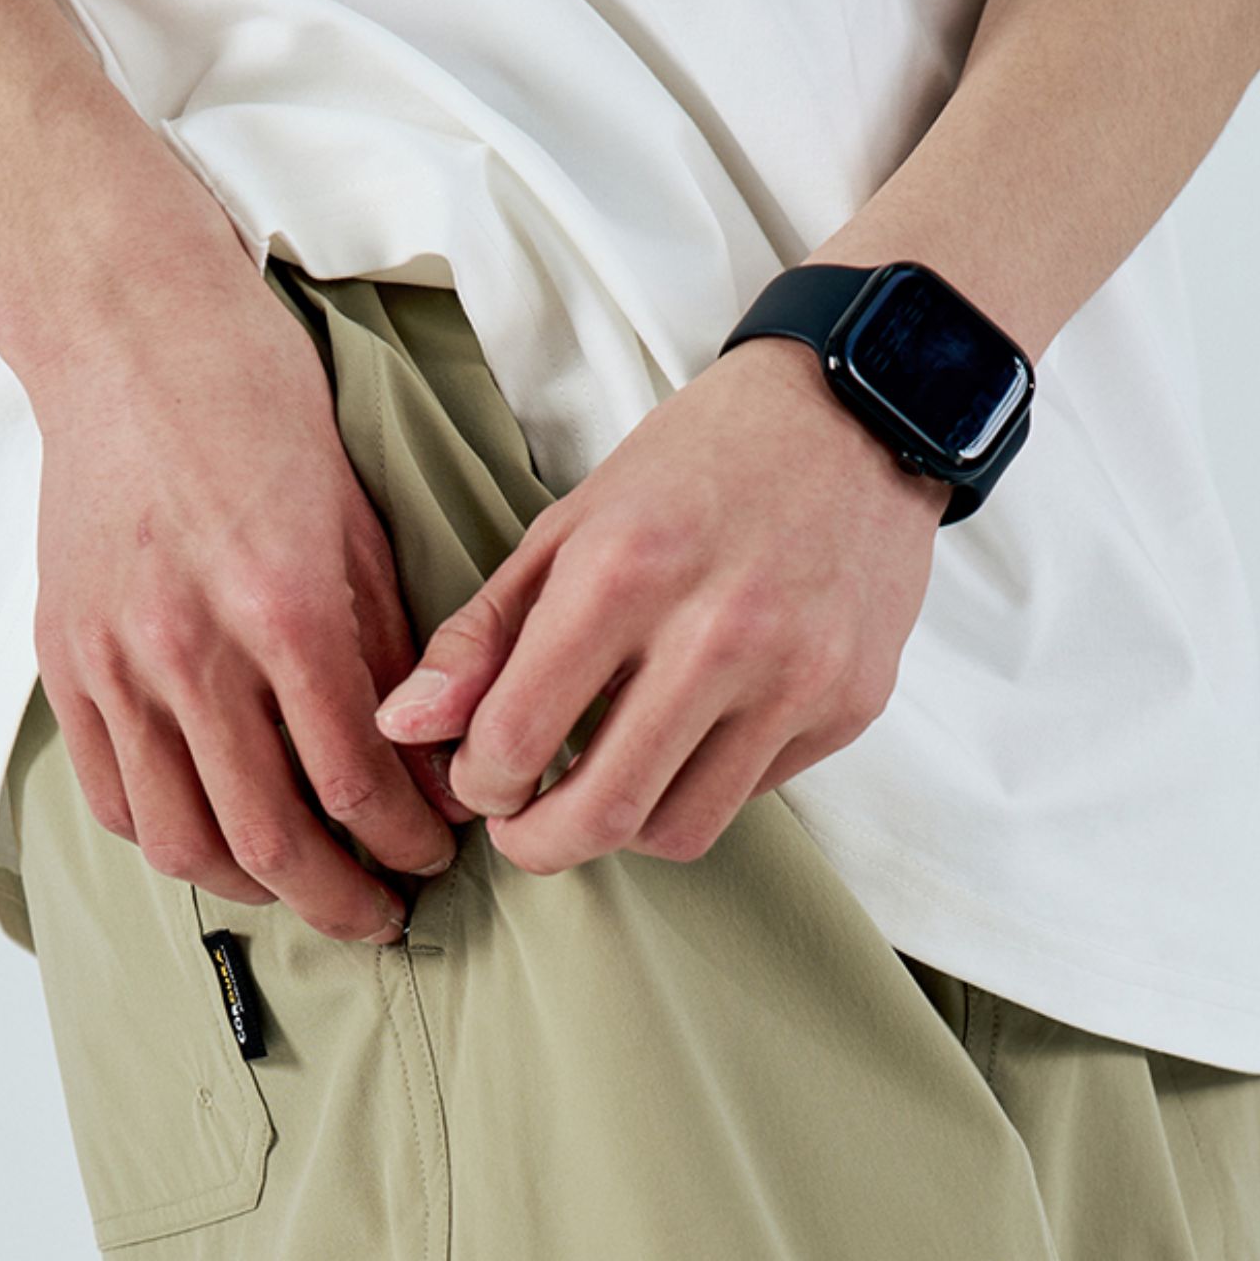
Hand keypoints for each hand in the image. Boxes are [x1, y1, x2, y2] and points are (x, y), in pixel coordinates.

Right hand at [23, 254, 472, 942]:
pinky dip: (169, 840)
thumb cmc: (255, 404)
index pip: (353, 783)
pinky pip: (113, 798)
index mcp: (279, 607)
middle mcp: (187, 649)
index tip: (434, 858)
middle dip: (340, 902)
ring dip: (253, 888)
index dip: (404, 845)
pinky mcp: (64, 662)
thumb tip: (428, 766)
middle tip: (381, 916)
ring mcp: (113, 662)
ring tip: (301, 885)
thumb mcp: (355, 521)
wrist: (124, 330)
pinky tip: (216, 838)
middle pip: (268, 841)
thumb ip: (390, 652)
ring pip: (182, 841)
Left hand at [373, 339, 944, 873]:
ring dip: (621, 829)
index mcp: (625, 573)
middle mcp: (717, 633)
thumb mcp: (571, 527)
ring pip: (677, 831)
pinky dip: (699, 787)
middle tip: (522, 830)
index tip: (481, 778)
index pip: (517, 740)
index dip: (480, 784)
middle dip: (537, 845)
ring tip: (604, 784)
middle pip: (600, 815)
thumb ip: (481, 634)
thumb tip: (404, 729)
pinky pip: (748, 797)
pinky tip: (688, 737)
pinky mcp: (847, 705)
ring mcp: (794, 677)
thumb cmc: (698, 465)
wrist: (855, 415)